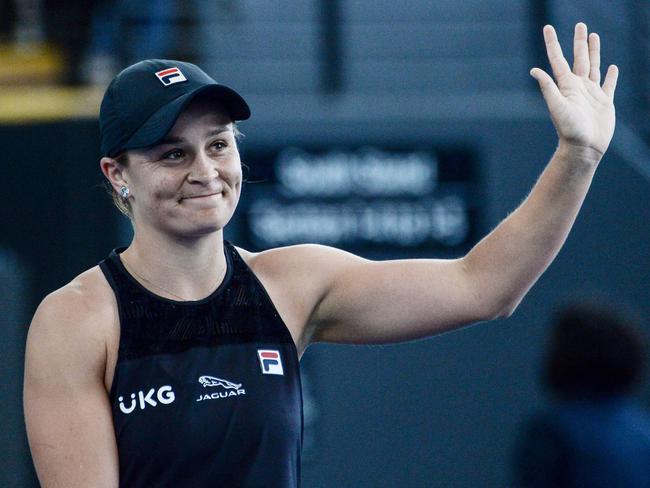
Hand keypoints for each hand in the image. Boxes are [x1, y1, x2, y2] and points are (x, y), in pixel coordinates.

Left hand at [530, 23, 617, 158]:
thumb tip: (534, 70)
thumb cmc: (569, 129)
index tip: (547, 27)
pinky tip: (612, 67)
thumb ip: (548, 87)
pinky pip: (608, 84)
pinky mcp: (604, 102)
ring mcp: (592, 93)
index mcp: (566, 85)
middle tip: (580, 25)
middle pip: (579, 57)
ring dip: (594, 51)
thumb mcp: (557, 106)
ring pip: (593, 66)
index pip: (558, 59)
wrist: (584, 148)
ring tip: (594, 36)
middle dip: (579, 41)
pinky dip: (611, 75)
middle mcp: (578, 86)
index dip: (552, 43)